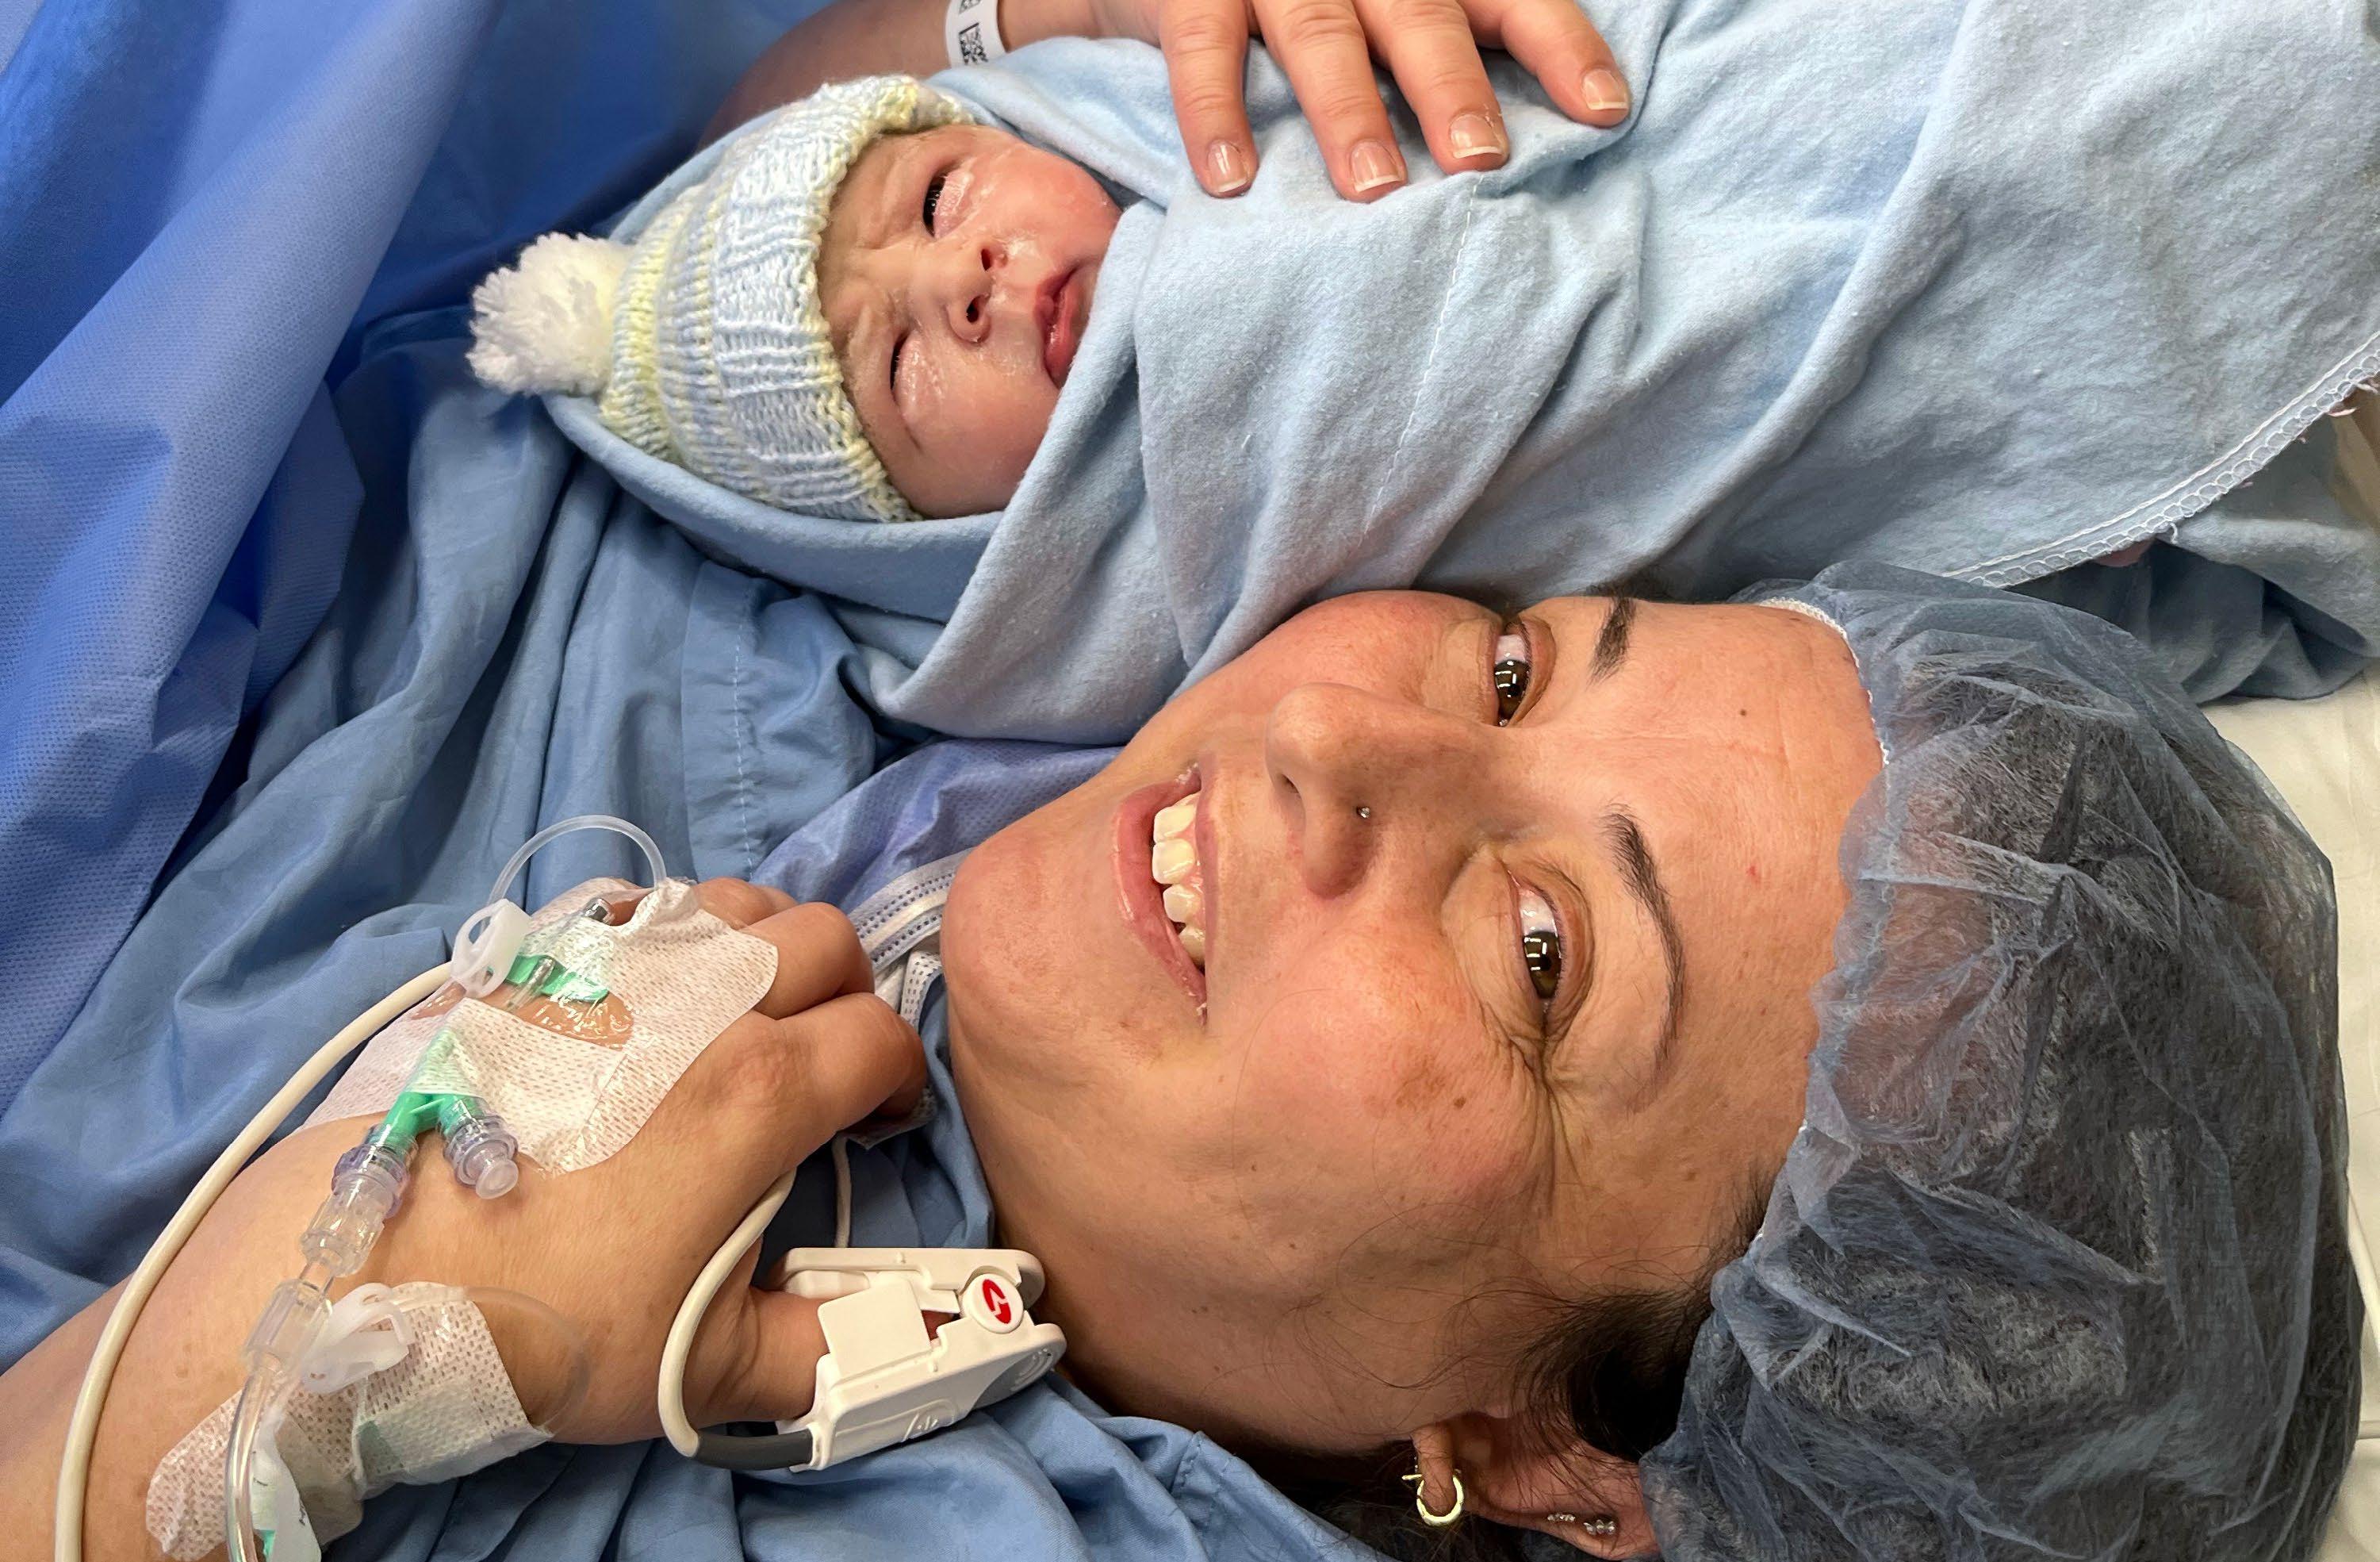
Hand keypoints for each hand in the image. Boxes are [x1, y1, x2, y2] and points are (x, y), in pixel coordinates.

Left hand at [341, 880, 925, 1440]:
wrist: (381, 1272)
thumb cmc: (551, 1319)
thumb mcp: (708, 1370)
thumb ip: (831, 1349)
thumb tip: (912, 1336)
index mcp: (762, 1092)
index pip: (884, 1040)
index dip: (899, 1085)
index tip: (871, 1129)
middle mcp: (703, 1004)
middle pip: (830, 939)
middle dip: (850, 997)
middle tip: (822, 1065)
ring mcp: (621, 967)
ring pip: (743, 902)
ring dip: (771, 948)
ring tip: (747, 1016)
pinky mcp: (547, 960)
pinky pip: (649, 905)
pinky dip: (681, 934)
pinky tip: (661, 996)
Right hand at [1083, 0, 1627, 199]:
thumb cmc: (1316, 5)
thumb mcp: (1394, 13)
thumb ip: (1450, 52)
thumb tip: (1525, 152)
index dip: (1560, 47)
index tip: (1605, 111)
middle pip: (1420, 17)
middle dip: (1453, 87)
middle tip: (1479, 160)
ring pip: (1321, 34)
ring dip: (1350, 112)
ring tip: (1377, 189)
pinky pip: (1204, 47)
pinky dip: (1215, 111)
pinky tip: (1232, 180)